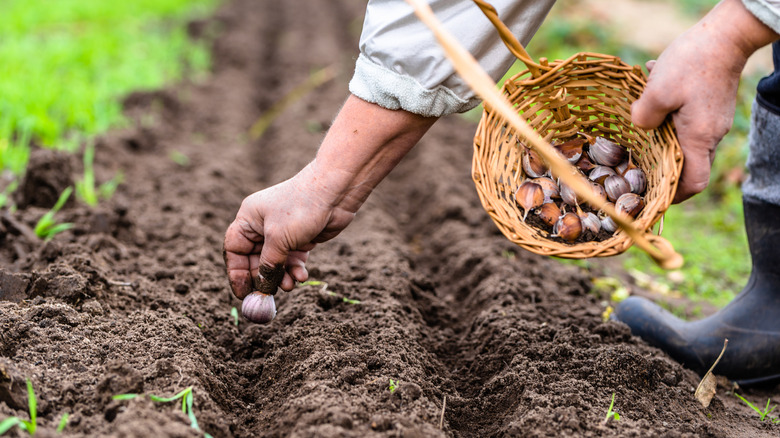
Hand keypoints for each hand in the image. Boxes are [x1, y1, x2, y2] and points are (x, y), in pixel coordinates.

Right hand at [223, 95, 436, 299]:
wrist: (336, 192)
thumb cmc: (301, 208)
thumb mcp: (279, 240)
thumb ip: (269, 266)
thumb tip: (262, 288)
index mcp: (249, 218)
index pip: (234, 250)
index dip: (236, 272)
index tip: (243, 293)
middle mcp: (263, 225)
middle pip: (255, 259)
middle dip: (263, 278)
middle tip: (269, 296)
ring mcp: (282, 232)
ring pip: (276, 263)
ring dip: (282, 276)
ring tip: (291, 285)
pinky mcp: (300, 238)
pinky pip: (292, 260)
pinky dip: (295, 270)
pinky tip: (302, 276)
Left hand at [630, 0, 776, 202]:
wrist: (725, 35)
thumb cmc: (692, 63)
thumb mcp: (657, 92)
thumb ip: (643, 117)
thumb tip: (638, 127)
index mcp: (698, 138)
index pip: (694, 183)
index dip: (674, 195)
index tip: (654, 194)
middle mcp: (711, 135)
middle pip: (688, 165)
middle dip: (662, 167)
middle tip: (637, 164)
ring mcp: (713, 121)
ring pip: (684, 140)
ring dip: (661, 134)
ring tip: (641, 117)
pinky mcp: (710, 107)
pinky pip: (687, 121)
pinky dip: (669, 115)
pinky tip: (652, 92)